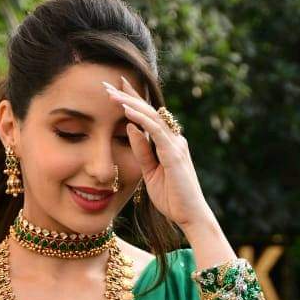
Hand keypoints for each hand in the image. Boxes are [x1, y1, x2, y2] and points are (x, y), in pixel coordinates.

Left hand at [102, 75, 212, 231]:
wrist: (190, 216)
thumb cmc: (172, 198)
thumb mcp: (149, 173)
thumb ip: (141, 151)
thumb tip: (129, 128)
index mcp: (167, 143)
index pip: (148, 117)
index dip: (133, 101)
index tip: (115, 88)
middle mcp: (173, 139)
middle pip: (149, 111)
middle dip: (129, 95)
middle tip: (108, 83)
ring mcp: (175, 145)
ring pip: (151, 117)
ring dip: (130, 103)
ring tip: (112, 93)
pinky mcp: (174, 154)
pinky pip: (155, 132)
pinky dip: (141, 120)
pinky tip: (127, 111)